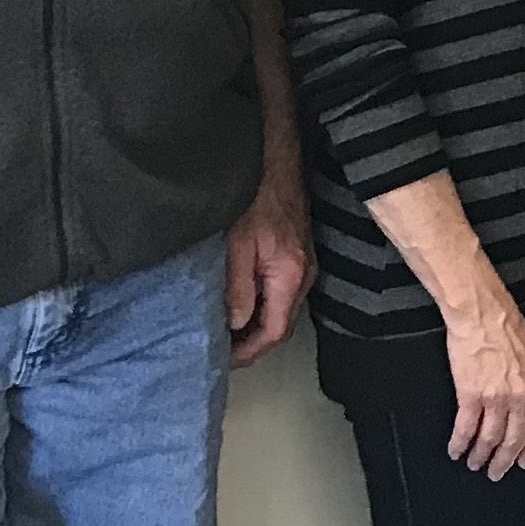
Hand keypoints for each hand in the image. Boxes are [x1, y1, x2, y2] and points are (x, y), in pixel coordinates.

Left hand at [223, 172, 311, 367]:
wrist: (276, 167)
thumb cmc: (254, 199)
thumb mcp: (236, 245)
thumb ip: (237, 288)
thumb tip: (234, 324)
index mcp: (289, 275)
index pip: (274, 331)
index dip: (249, 351)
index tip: (224, 359)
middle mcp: (303, 276)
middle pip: (282, 326)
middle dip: (252, 344)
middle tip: (221, 352)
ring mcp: (304, 267)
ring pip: (283, 312)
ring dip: (257, 328)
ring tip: (226, 334)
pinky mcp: (298, 259)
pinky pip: (283, 296)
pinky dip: (263, 310)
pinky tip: (242, 308)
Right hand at [441, 299, 524, 478]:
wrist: (483, 314)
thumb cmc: (508, 328)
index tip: (524, 461)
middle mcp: (521, 396)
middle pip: (514, 439)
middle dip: (505, 461)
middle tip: (497, 472)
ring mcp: (496, 397)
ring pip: (490, 439)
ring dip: (481, 456)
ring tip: (475, 463)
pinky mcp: (470, 395)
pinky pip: (465, 428)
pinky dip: (460, 444)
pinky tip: (457, 450)